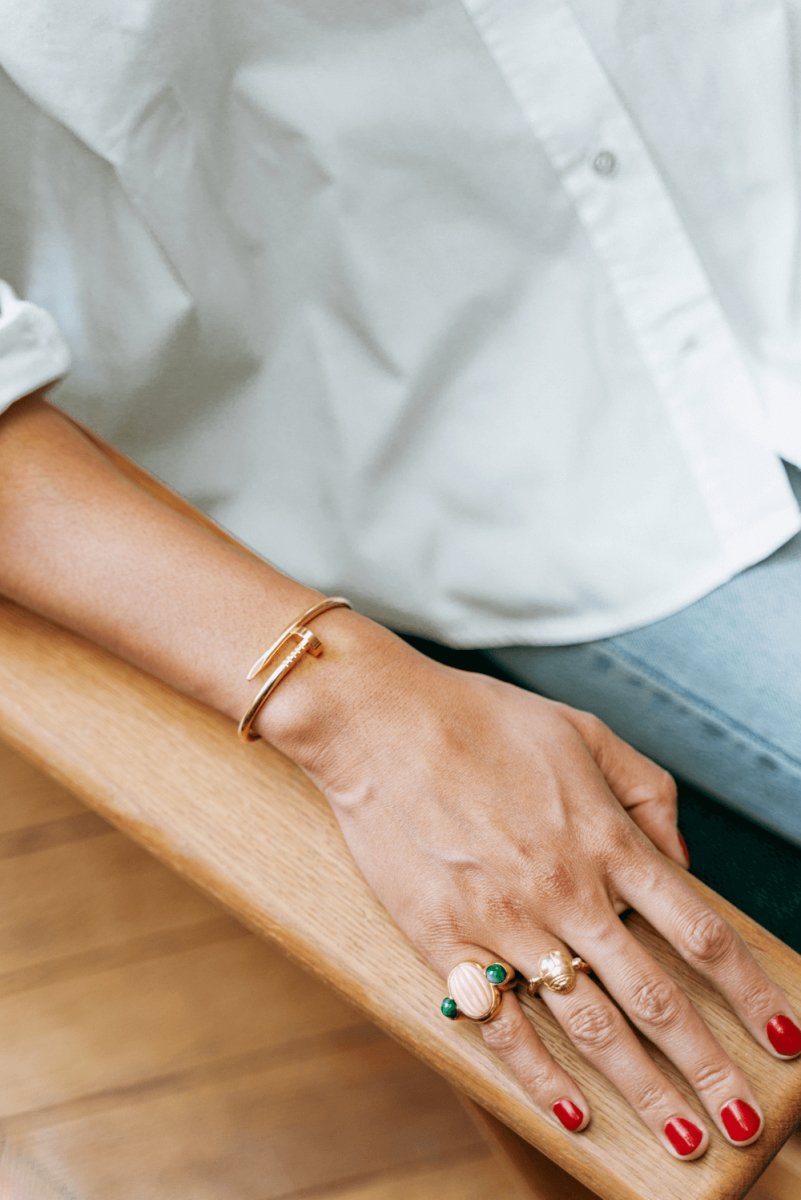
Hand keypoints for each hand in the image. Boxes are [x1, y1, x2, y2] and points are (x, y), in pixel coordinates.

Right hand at [262, 611, 800, 1158]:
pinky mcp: (448, 940)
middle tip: (742, 1122)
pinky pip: (502, 1022)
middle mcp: (566, 890)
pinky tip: (574, 1110)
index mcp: (605, 838)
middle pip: (654, 996)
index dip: (747, 991)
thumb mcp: (584, 731)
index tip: (782, 1036)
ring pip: (588, 1022)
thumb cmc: (483, 719)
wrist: (381, 723)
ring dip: (642, 1088)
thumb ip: (647, 791)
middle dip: (706, 1066)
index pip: (698, 932)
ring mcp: (506, 921)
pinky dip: (540, 1074)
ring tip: (682, 1139)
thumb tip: (682, 862)